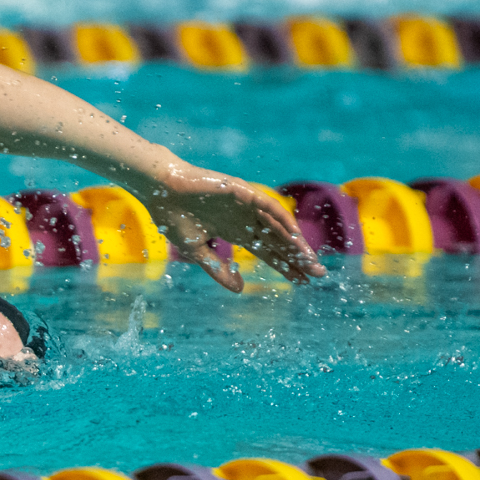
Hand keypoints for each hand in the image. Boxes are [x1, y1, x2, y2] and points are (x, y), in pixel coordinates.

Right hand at [140, 163, 325, 291]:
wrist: (160, 190)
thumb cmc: (173, 217)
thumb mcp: (196, 252)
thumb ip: (218, 270)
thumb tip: (241, 288)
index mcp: (236, 231)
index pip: (268, 252)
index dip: (285, 266)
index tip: (303, 281)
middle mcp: (246, 219)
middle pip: (279, 241)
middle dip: (298, 258)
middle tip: (318, 274)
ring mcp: (246, 205)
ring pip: (278, 226)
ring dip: (295, 243)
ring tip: (311, 261)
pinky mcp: (243, 193)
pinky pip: (269, 207)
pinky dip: (284, 220)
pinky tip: (296, 236)